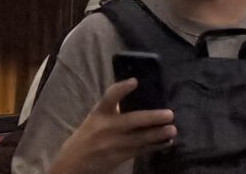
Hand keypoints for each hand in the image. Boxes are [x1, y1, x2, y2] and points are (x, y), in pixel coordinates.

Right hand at [51, 78, 175, 173]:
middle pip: (132, 121)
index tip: (135, 81)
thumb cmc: (88, 135)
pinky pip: (140, 151)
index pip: (109, 97)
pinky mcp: (119, 157)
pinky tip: (166, 142)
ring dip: (158, 135)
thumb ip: (113, 109)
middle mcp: (107, 128)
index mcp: (99, 113)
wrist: (72, 164)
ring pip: (139, 139)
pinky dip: (154, 146)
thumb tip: (141, 95)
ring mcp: (113, 144)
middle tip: (170, 114)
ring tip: (172, 130)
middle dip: (152, 118)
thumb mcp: (96, 118)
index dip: (122, 89)